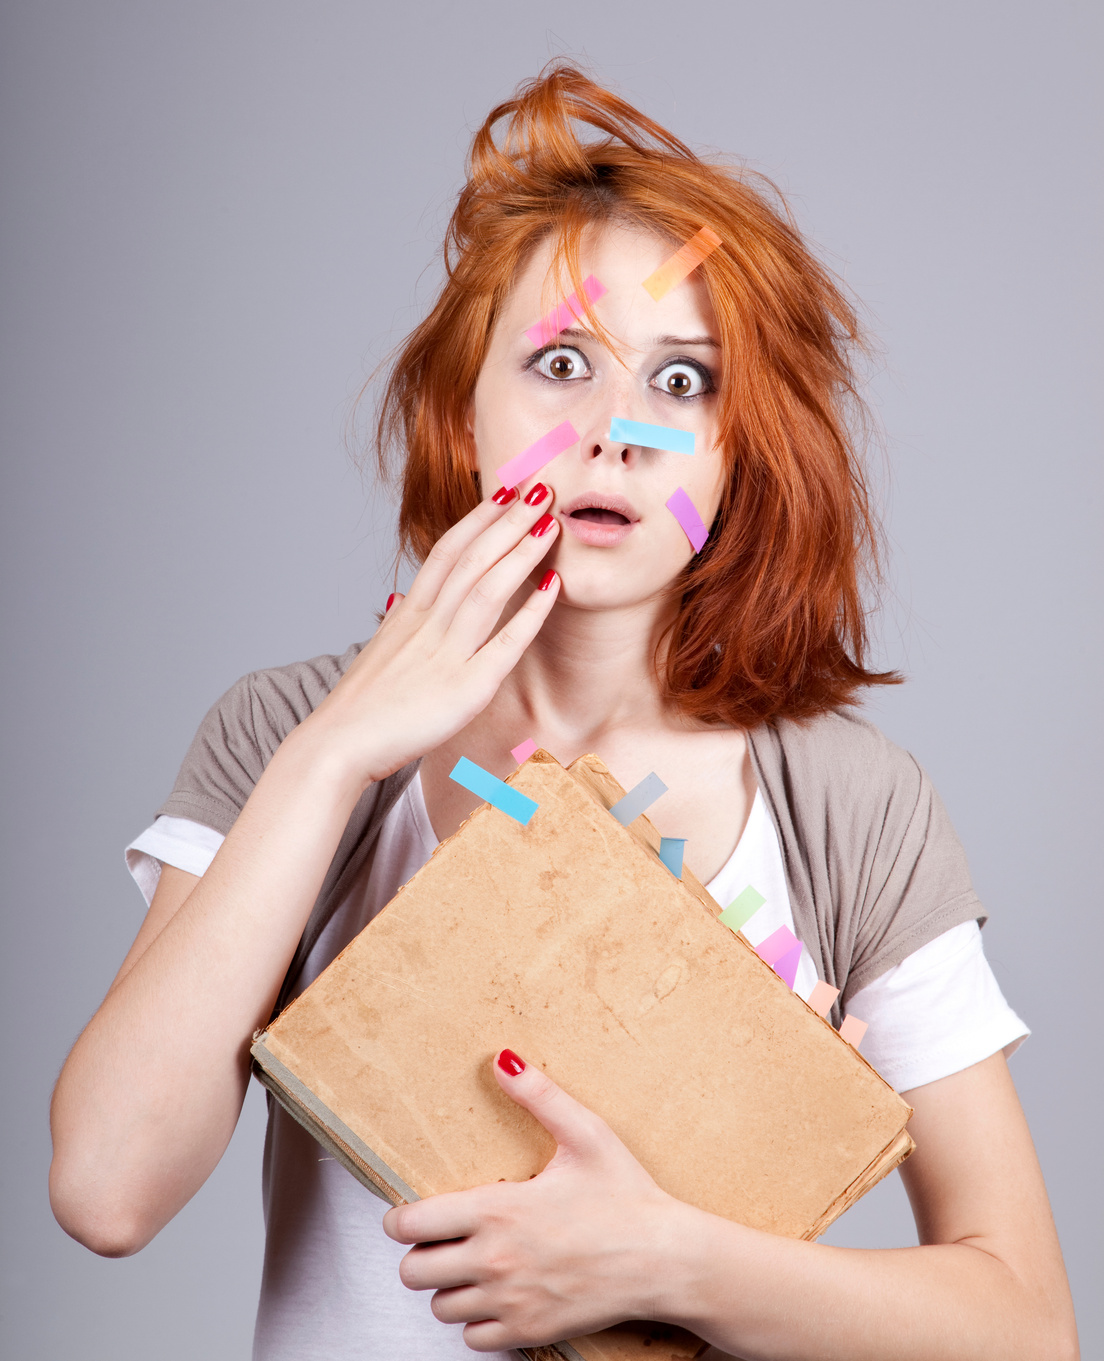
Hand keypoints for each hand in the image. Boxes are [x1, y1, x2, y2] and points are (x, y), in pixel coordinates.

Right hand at [301, 487, 560, 784]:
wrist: (336, 747)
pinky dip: (531, 612)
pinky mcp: (465, 689)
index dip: (478, 518)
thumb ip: (394, 627)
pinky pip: (505, 643)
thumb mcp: (376, 654)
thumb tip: (398, 602)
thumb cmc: (357, 709)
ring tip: (552, 521)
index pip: (446, 551)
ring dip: (521, 551)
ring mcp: (445, 654)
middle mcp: (426, 624)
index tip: (504, 491)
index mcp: (407, 615)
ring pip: (486, 588)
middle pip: (471, 558)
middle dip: (508, 520)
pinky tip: (554, 586)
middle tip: (541, 487)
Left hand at [382, 1050, 683, 1352]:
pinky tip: (499, 1292)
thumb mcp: (585, 1133)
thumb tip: (503, 1060)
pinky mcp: (529, 1330)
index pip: (410, 1226)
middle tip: (444, 1238)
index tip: (414, 1213)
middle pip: (412, 1272)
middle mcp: (495, 1260)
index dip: (401, 1219)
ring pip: (439, 1307)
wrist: (665, 1259)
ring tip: (475, 1263)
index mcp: (499, 1209)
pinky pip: (473, 1339)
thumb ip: (538, 1095)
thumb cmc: (628, 1196)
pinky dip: (478, 1320)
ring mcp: (511, 1301)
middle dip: (421, 1253)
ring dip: (449, 1286)